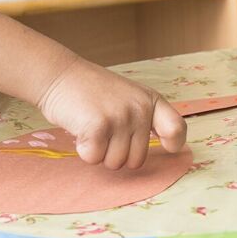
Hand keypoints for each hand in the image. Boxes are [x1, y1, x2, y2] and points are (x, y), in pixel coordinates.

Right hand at [37, 57, 187, 169]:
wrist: (60, 74)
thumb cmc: (91, 91)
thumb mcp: (127, 96)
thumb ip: (144, 118)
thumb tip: (168, 147)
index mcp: (150, 101)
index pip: (176, 129)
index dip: (173, 144)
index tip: (166, 147)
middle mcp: (140, 109)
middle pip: (136, 160)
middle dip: (116, 154)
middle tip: (103, 130)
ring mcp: (120, 117)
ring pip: (114, 163)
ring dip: (99, 152)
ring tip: (91, 126)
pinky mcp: (99, 126)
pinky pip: (94, 158)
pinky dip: (83, 150)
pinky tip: (80, 129)